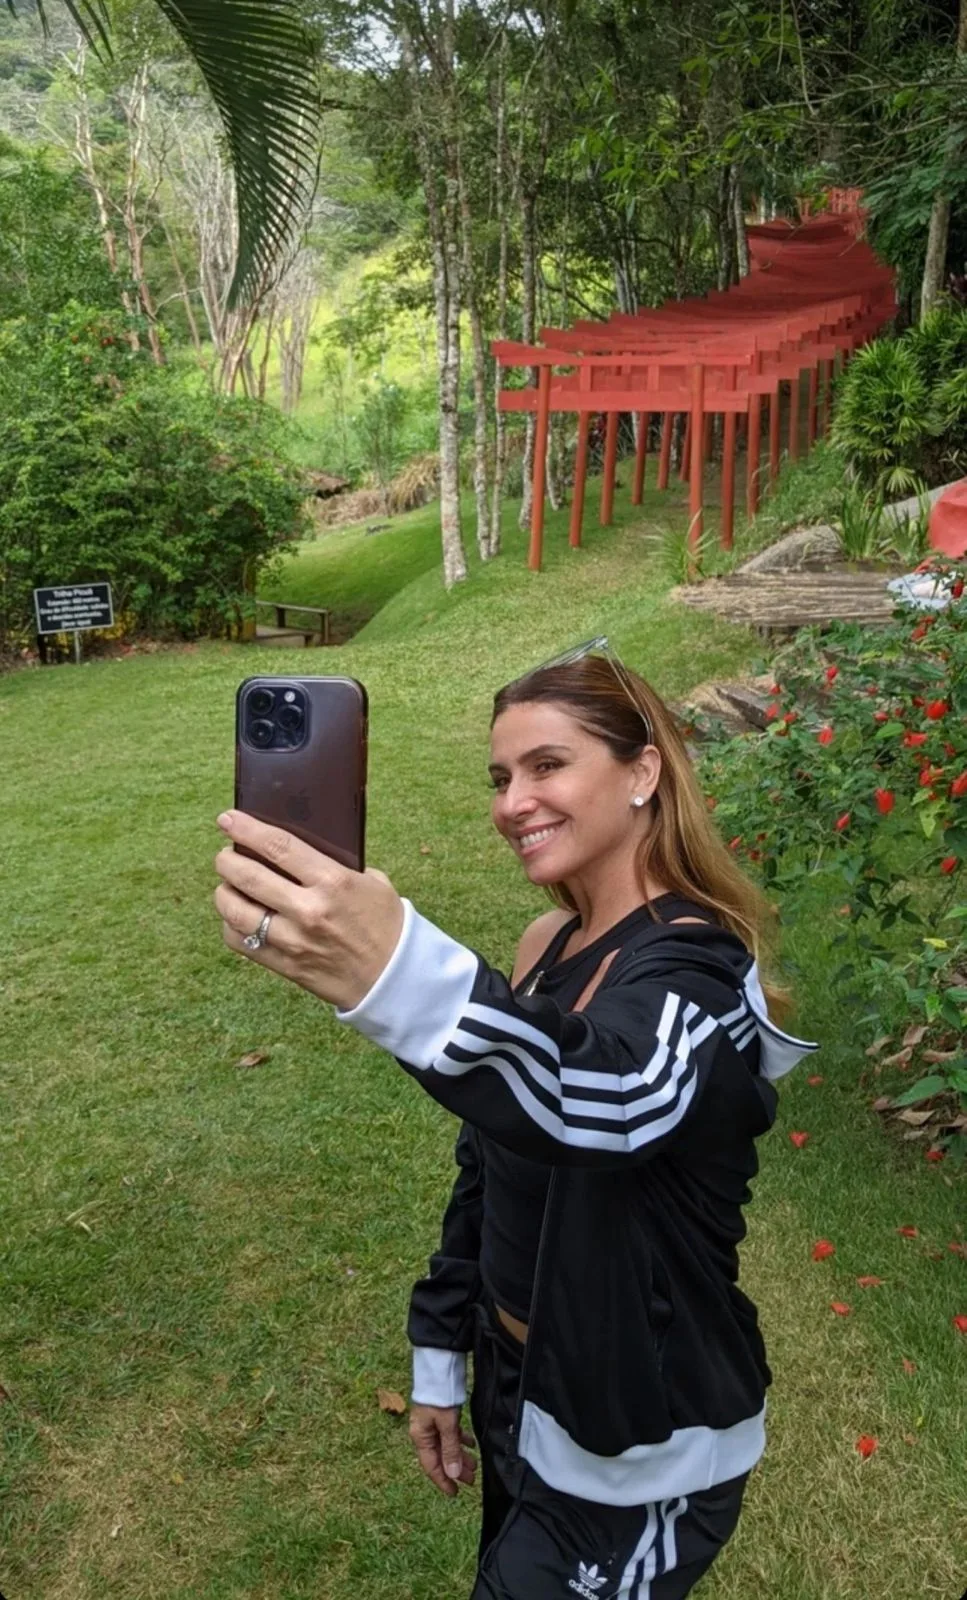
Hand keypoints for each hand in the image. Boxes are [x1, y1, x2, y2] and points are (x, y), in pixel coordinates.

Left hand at [213, 810, 404, 1011]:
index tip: (227, 820)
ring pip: (236, 911)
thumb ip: (338, 865)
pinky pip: (241, 942)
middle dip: (227, 860)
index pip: (278, 846)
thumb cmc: (385, 924)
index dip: (246, 829)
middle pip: (248, 877)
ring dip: (224, 893)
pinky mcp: (286, 965)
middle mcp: (309, 910)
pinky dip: (231, 926)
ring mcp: (294, 940)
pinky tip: (238, 917)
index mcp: (333, 882)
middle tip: (225, 854)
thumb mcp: (371, 882)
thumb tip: (300, 851)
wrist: (395, 976)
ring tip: (228, 885)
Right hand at [408, 1403, 476, 1497]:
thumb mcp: (447, 1425)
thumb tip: (453, 1475)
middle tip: (471, 1480)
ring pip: (447, 1446)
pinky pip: (451, 1433)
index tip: (455, 1493)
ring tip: (474, 1465)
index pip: (431, 1466)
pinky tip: (471, 1444)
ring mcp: (433, 1424)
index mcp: (420, 1437)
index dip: (443, 1481)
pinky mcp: (441, 1415)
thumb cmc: (439, 1397)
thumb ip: (450, 1450)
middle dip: (455, 1470)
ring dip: (460, 1456)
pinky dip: (461, 1440)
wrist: (438, 1369)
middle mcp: (425, 1432)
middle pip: (441, 1457)